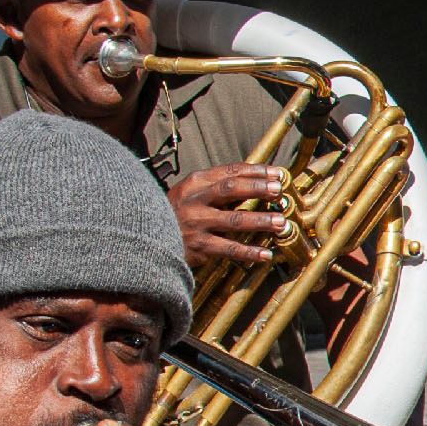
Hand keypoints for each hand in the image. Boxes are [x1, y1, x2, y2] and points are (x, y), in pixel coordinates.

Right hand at [168, 162, 286, 266]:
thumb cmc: (175, 214)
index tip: (276, 173)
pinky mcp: (198, 246)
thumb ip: (217, 187)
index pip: (228, 172)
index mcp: (194, 184)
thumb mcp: (191, 194)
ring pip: (233, 220)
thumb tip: (256, 182)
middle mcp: (194, 201)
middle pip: (230, 190)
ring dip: (260, 220)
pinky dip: (249, 252)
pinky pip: (228, 249)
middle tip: (278, 190)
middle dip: (257, 189)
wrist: (145, 237)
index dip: (255, 171)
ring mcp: (195, 223)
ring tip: (281, 222)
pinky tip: (266, 254)